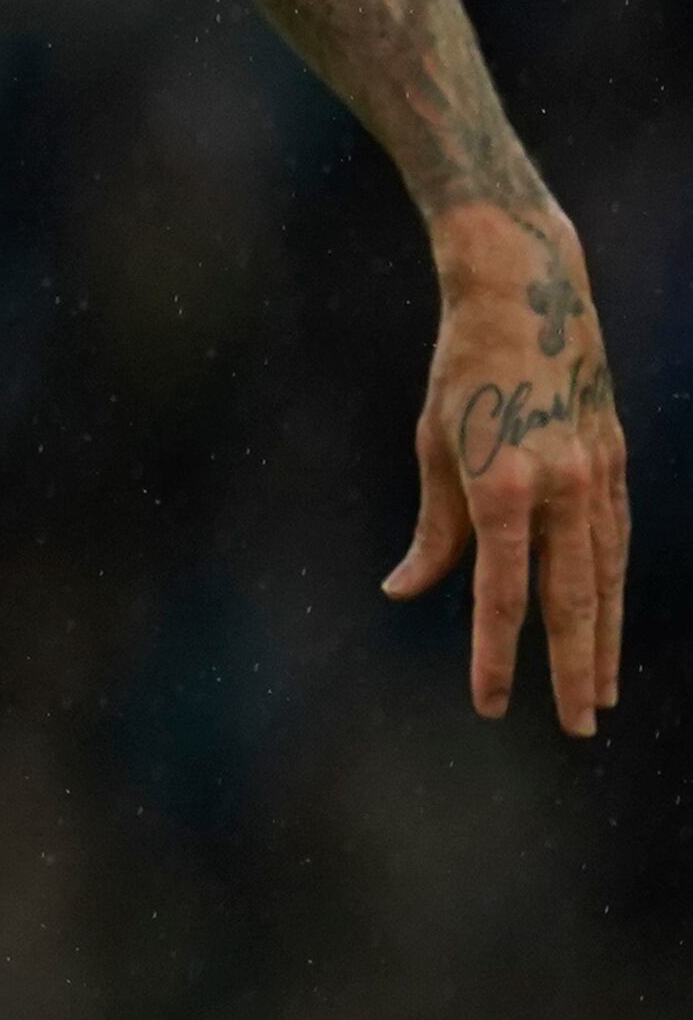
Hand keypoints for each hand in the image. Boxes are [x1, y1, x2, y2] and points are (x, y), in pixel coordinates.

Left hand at [383, 202, 627, 734]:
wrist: (528, 297)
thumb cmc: (463, 373)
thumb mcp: (433, 444)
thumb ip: (434, 528)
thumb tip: (408, 589)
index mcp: (504, 487)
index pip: (501, 595)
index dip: (495, 656)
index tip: (490, 703)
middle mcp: (562, 489)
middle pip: (570, 601)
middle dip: (573, 670)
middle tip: (576, 728)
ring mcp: (599, 477)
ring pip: (605, 579)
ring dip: (605, 641)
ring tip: (601, 694)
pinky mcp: (617, 464)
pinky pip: (616, 542)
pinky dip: (613, 589)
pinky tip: (609, 622)